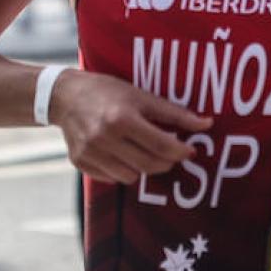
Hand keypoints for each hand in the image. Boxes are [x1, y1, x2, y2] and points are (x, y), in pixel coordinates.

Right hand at [50, 70, 212, 185]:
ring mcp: (90, 153)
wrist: (64, 96)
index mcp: (122, 118)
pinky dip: (122, 170)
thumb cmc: (107, 92)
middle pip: (149, 165)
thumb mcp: (141, 96)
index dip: (181, 150)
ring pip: (131, 177)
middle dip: (166, 161)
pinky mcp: (80, 163)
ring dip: (143, 167)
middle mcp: (104, 138)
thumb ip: (174, 113)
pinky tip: (120, 153)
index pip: (162, 145)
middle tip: (169, 152)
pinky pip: (112, 178)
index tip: (189, 149)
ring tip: (141, 150)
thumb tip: (206, 124)